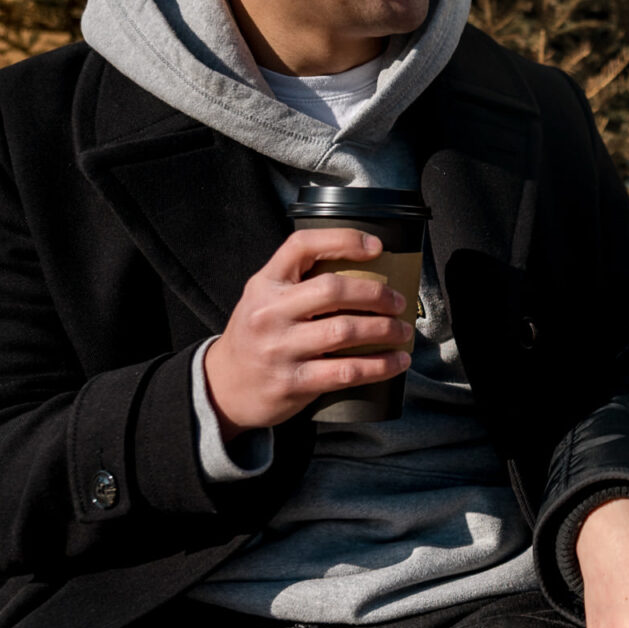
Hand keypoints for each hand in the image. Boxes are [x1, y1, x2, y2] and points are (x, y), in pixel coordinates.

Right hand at [201, 228, 412, 438]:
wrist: (224, 387)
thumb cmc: (258, 336)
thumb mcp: (266, 299)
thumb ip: (300, 283)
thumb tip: (366, 268)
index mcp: (265, 283)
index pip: (302, 246)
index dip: (343, 240)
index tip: (377, 247)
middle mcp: (269, 312)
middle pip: (333, 290)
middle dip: (376, 293)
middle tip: (399, 301)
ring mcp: (280, 348)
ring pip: (345, 331)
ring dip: (385, 330)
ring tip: (404, 331)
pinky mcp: (293, 382)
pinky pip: (346, 371)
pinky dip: (379, 366)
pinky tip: (397, 362)